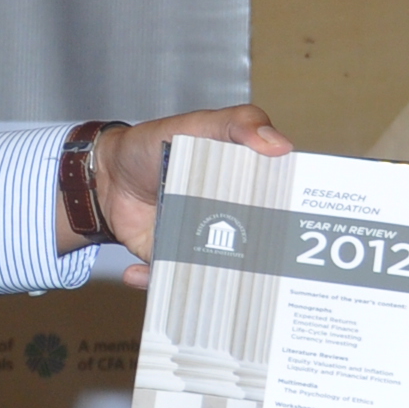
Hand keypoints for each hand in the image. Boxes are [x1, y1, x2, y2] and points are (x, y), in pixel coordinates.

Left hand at [97, 107, 290, 287]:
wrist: (106, 175)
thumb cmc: (152, 145)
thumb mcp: (197, 125)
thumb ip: (237, 125)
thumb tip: (281, 145)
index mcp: (241, 184)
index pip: (277, 203)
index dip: (293, 216)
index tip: (302, 230)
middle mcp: (226, 218)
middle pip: (254, 246)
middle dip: (260, 262)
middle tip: (259, 268)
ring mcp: (198, 243)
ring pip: (216, 272)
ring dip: (213, 282)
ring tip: (205, 282)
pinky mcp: (170, 259)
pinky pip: (170, 278)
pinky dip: (154, 280)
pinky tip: (137, 272)